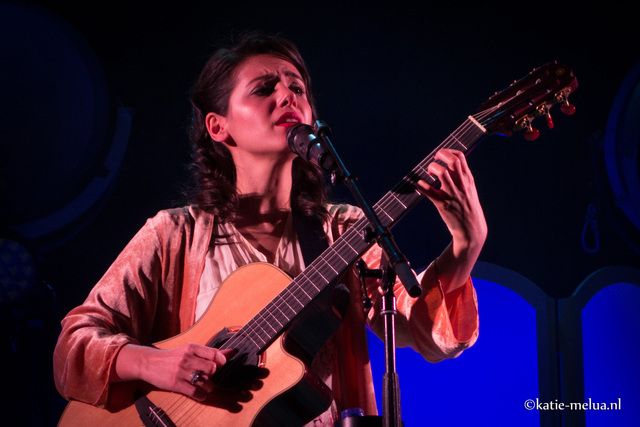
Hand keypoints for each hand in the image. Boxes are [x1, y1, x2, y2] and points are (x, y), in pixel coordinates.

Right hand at [114, 343, 235, 400]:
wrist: (149, 362)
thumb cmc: (172, 357)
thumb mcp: (189, 350)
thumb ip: (209, 352)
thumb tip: (231, 352)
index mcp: (192, 347)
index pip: (214, 354)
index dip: (221, 361)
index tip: (220, 365)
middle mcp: (187, 358)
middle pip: (212, 368)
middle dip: (213, 374)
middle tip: (208, 375)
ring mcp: (181, 371)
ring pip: (205, 381)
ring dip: (209, 386)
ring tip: (206, 386)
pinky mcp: (176, 383)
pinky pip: (195, 392)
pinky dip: (201, 395)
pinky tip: (200, 394)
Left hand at [416, 149, 486, 251]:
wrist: (472, 229)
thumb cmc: (468, 207)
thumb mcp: (469, 189)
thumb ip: (462, 177)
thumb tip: (452, 164)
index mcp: (467, 179)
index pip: (460, 156)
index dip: (448, 152)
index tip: (441, 156)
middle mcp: (461, 184)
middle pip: (452, 160)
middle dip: (440, 155)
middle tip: (434, 161)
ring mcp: (452, 193)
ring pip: (442, 172)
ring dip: (432, 168)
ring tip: (430, 174)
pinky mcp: (443, 204)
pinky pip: (429, 191)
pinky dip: (421, 185)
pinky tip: (420, 184)